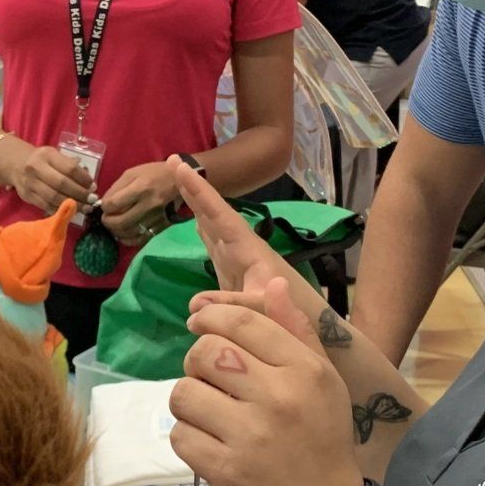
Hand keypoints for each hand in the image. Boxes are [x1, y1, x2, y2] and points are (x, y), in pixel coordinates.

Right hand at [0, 138, 93, 214]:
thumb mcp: (55, 156)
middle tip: (91, 200)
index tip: (93, 186)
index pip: (69, 168)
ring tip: (84, 208)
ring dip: (72, 204)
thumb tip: (89, 184)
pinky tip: (70, 211)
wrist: (16, 164)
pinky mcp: (27, 196)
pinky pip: (46, 206)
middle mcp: (36, 168)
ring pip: (54, 197)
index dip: (84, 179)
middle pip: (62, 184)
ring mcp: (30, 183)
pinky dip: (60, 210)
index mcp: (47, 155)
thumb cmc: (42, 161)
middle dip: (80, 194)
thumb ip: (70, 166)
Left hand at [99, 160, 179, 243]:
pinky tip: (124, 233)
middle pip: (120, 222)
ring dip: (116, 231)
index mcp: (141, 188)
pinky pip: (140, 239)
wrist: (181, 181)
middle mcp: (149, 205)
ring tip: (114, 225)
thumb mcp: (133, 173)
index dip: (105, 207)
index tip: (105, 205)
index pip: (114, 204)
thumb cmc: (154, 174)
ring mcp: (156, 218)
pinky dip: (128, 239)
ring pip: (128, 233)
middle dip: (107, 221)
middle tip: (106, 218)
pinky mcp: (161, 227)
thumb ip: (117, 188)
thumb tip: (105, 204)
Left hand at [169, 279, 364, 485]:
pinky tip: (210, 444)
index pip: (243, 322)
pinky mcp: (225, 470)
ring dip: (189, 402)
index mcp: (304, 370)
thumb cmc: (320, 438)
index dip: (210, 316)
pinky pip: (181, 435)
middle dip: (197, 361)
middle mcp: (278, 397)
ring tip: (208, 413)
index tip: (199, 322)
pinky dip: (189, 438)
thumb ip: (295, 331)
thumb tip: (272, 282)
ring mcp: (249, 435)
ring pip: (185, 393)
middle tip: (208, 378)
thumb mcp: (322, 380)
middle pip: (206, 352)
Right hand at [171, 156, 333, 324]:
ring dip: (196, 205)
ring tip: (179, 182)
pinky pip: (212, 243)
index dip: (200, 192)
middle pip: (213, 212)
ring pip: (212, 224)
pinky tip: (196, 223)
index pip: (219, 214)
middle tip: (174, 160)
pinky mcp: (234, 272)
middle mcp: (240, 247)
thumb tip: (194, 304)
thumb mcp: (263, 309)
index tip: (182, 167)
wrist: (310, 325)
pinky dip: (202, 229)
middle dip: (194, 189)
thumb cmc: (291, 313)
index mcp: (247, 249)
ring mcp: (236, 258)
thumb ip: (234, 304)